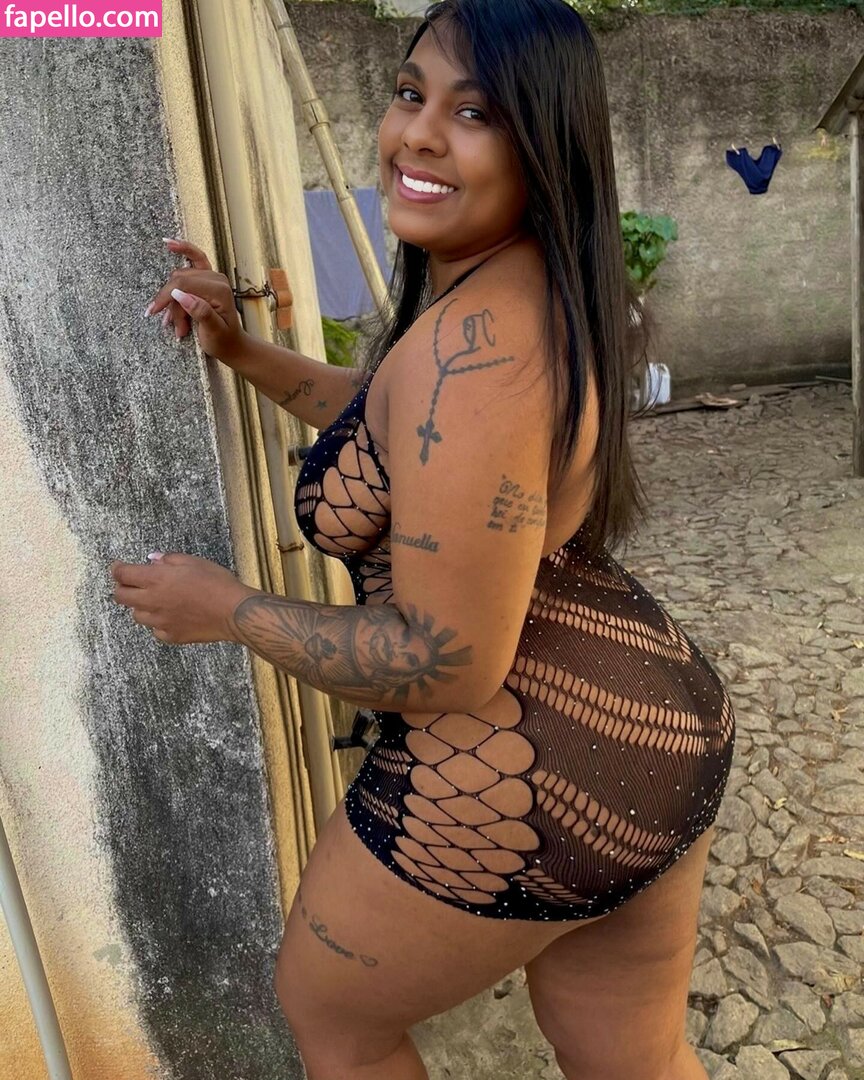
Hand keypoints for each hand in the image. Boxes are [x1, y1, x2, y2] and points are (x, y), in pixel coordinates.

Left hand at [110, 553, 258, 644]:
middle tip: (131, 583)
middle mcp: (152, 602)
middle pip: (121, 597)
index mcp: (156, 580)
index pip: (123, 574)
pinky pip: (155, 630)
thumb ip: (169, 560)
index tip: (118, 567)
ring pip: (136, 615)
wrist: (233, 612)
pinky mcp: (170, 636)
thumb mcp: (194, 562)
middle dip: (122, 588)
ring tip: (155, 600)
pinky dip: (158, 622)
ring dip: (140, 606)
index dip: (117, 569)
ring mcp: (160, 622)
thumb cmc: (217, 583)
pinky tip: (170, 616)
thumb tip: (154, 561)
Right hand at [145, 238, 249, 366]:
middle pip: (179, 281)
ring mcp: (212, 276)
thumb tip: (180, 294)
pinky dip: (182, 250)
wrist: (232, 346)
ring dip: (174, 303)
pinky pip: (194, 257)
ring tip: (180, 327)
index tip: (153, 311)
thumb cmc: (224, 341)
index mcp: (219, 289)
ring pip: (179, 280)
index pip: (184, 284)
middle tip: (172, 326)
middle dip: (172, 305)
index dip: (166, 296)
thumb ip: (200, 313)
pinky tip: (168, 244)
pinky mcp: (207, 277)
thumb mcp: (213, 333)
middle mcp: (216, 278)